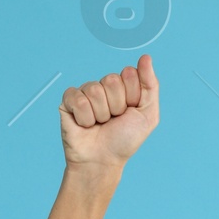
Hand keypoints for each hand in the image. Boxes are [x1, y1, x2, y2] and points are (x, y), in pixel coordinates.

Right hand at [59, 56, 159, 170]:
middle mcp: (104, 87)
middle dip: (116, 106)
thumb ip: (151, 85)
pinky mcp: (68, 101)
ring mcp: (85, 93)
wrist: (102, 162)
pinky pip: (78, 99)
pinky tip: (85, 125)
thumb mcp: (148, 115)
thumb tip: (146, 57)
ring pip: (95, 91)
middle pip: (112, 80)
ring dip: (100, 114)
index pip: (129, 73)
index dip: (132, 96)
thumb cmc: (124, 141)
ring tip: (99, 125)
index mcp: (123, 86)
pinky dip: (84, 117)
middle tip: (113, 121)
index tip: (130, 112)